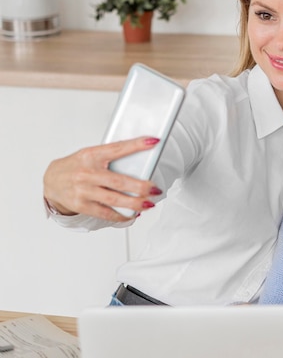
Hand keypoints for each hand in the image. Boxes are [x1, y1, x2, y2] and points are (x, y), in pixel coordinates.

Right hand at [43, 137, 162, 221]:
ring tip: (149, 204)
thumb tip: (139, 161)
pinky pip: (105, 213)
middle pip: (119, 181)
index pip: (117, 148)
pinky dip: (121, 215)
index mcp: (91, 155)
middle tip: (156, 190)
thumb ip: (110, 158)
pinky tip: (132, 215)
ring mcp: (83, 190)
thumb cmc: (76, 166)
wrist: (51, 180)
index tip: (153, 141)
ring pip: (115, 199)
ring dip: (135, 204)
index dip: (137, 145)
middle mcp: (87, 173)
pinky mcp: (81, 205)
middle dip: (141, 187)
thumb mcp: (90, 155)